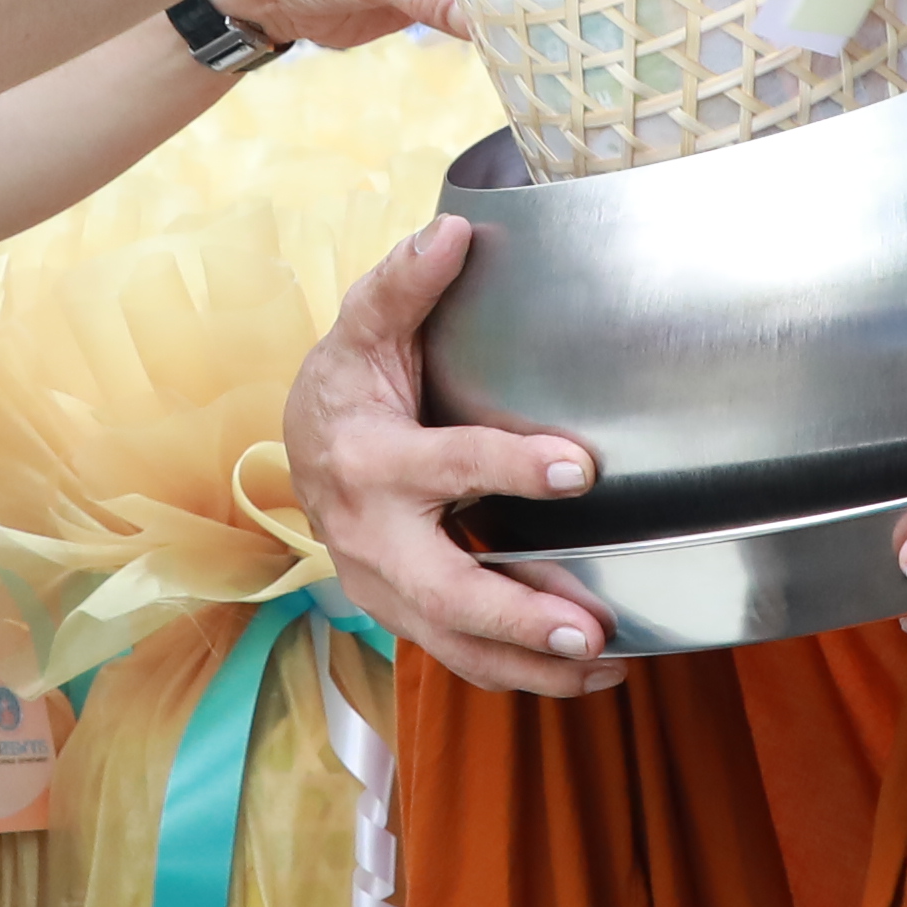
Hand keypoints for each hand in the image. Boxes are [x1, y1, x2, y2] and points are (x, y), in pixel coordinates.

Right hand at [282, 218, 625, 700]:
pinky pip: (461, 654)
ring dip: (531, 665)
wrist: (299, 449)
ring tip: (608, 663)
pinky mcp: (401, 613)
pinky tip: (588, 670)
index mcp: (368, 456)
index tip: (583, 467)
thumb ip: (406, 284)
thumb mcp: (366, 326)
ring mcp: (382, 584)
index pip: (448, 465)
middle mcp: (371, 533)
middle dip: (518, 614)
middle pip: (444, 589)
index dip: (513, 468)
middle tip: (589, 628)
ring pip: (455, 642)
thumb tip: (452, 233)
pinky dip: (522, 673)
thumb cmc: (348, 383)